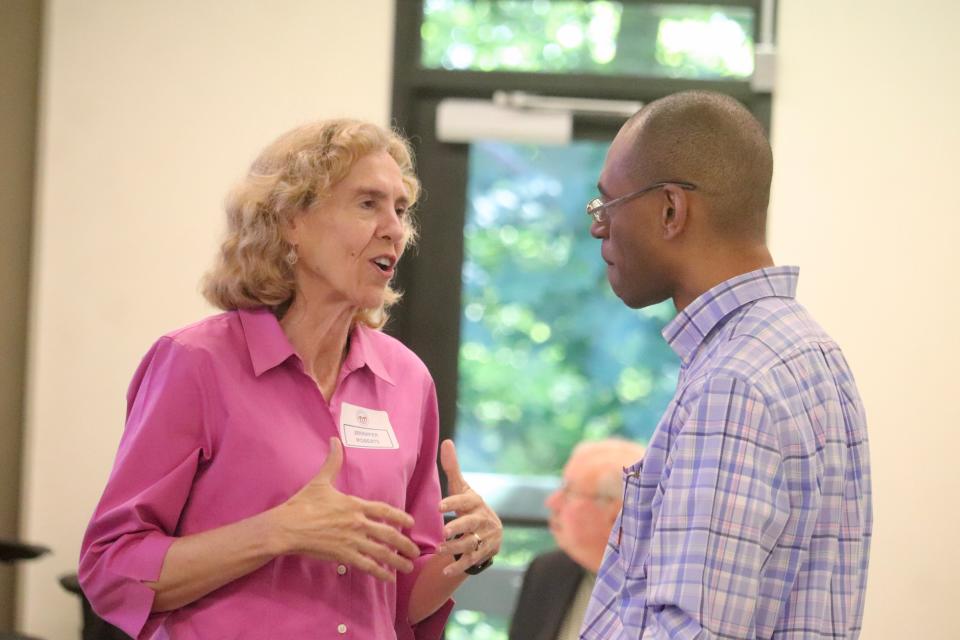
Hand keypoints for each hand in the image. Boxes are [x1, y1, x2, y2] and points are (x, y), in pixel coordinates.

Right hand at [272, 438, 419, 581]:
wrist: (288, 527)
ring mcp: (352, 540)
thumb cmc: (303, 504)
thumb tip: (335, 440)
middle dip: (405, 544)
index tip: (411, 523)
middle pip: (389, 534)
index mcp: (355, 505)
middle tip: (415, 551)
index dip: (400, 517)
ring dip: (397, 560)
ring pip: (382, 552)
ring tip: (408, 566)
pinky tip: (389, 577)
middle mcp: (358, 523)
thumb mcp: (320, 480)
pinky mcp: (343, 555)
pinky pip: (367, 565)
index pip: (385, 511)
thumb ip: (332, 462)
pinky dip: (380, 572)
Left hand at [437, 439, 502, 575]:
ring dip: (456, 547)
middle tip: (444, 532)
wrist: (489, 531)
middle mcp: (483, 519)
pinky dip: (459, 567)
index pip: (466, 501)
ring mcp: (486, 537)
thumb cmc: (468, 506)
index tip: (438, 507)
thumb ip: (452, 468)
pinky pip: (472, 560)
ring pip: (472, 543)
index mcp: (476, 502)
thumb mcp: (462, 488)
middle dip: (458, 527)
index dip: (453, 503)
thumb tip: (446, 441)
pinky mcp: (486, 552)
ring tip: (441, 549)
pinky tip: (445, 571)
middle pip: (471, 523)